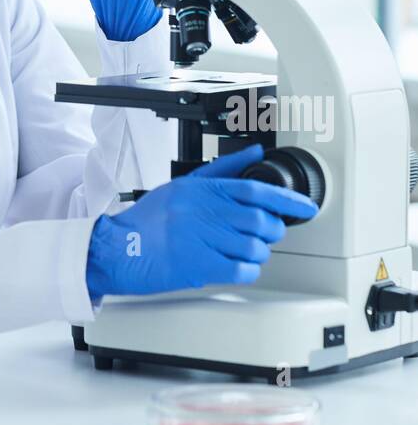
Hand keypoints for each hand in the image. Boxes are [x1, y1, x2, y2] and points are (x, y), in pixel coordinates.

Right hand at [85, 144, 318, 300]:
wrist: (119, 249)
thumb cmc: (150, 219)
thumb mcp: (184, 185)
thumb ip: (223, 170)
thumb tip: (256, 154)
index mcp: (202, 189)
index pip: (255, 189)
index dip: (287, 199)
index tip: (306, 207)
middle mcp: (203, 211)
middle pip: (259, 220)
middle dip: (272, 230)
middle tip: (268, 233)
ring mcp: (201, 239)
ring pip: (254, 248)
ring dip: (258, 253)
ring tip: (245, 251)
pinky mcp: (198, 266)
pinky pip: (240, 270)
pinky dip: (247, 270)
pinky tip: (237, 266)